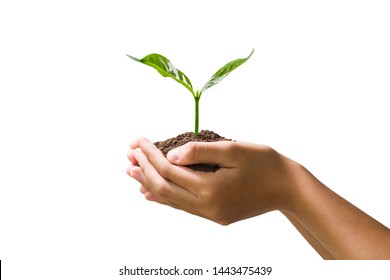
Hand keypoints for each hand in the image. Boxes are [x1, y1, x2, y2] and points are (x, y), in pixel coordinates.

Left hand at [127, 137, 302, 224]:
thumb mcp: (233, 149)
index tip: (138, 140)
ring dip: (149, 184)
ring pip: (171, 200)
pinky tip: (151, 193)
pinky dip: (165, 197)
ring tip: (132, 172)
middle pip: (164, 188)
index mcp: (210, 189)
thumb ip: (199, 151)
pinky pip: (183, 207)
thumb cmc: (264, 164)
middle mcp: (207, 207)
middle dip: (144, 170)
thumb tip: (170, 154)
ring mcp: (211, 214)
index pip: (169, 170)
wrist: (288, 188)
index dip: (150, 154)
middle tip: (128, 155)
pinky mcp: (215, 215)